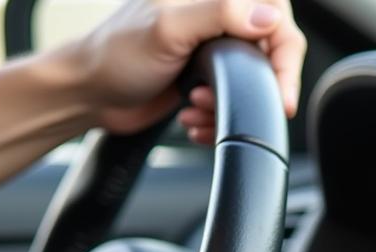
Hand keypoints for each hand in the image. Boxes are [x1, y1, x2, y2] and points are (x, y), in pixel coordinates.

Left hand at [68, 0, 306, 136]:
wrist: (91, 95)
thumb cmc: (116, 56)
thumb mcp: (169, 28)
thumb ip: (219, 14)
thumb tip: (268, 17)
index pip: (272, 9)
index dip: (284, 49)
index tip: (281, 87)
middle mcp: (214, 16)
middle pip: (269, 48)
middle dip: (257, 85)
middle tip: (245, 104)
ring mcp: (212, 48)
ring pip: (253, 80)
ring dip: (230, 104)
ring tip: (198, 106)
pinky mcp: (206, 77)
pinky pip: (233, 100)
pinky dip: (217, 117)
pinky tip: (193, 117)